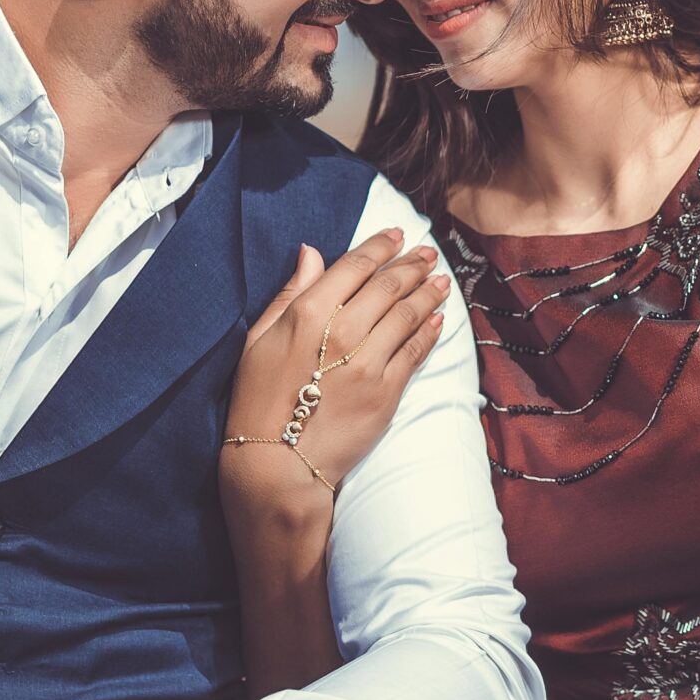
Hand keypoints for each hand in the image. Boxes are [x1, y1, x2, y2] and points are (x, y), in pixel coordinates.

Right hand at [223, 227, 449, 503]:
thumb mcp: (258, 339)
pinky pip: (416, 351)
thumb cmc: (258, 400)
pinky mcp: (387, 392)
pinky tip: (438, 317)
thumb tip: (311, 253)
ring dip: (428, 292)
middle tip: (427, 254)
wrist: (277, 464)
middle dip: (413, 265)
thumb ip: (290, 293)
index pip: (354, 266)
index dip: (380, 246)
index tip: (398, 235)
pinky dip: (430, 330)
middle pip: (389, 286)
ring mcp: (369, 362)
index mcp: (307, 313)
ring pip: (408, 314)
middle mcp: (343, 332)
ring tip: (441, 280)